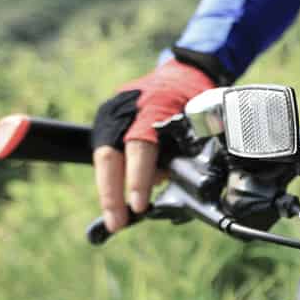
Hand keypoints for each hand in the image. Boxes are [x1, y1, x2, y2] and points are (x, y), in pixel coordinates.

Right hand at [91, 59, 214, 231]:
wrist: (179, 76)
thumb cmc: (191, 100)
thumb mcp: (196, 122)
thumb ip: (183, 151)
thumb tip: (170, 184)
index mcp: (151, 107)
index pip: (139, 146)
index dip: (138, 178)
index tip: (139, 205)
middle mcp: (125, 110)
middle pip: (108, 156)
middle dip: (111, 194)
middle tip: (117, 223)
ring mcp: (111, 115)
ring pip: (103, 159)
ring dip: (109, 191)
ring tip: (116, 220)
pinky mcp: (106, 124)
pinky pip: (107, 155)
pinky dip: (112, 180)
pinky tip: (118, 202)